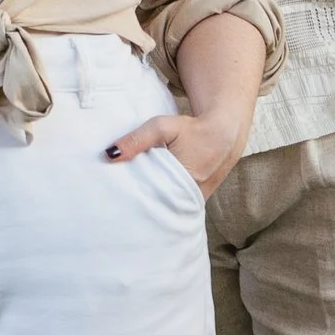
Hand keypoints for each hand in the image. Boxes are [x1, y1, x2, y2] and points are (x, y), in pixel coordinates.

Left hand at [106, 110, 246, 196]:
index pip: (153, 198)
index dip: (136, 200)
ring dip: (156, 204)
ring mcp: (199, 199)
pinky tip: (154, 199)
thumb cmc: (192, 129)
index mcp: (184, 180)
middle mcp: (193, 194)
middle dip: (143, 205)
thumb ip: (136, 140)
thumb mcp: (161, 127)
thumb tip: (110, 155)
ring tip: (135, 204)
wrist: (224, 132)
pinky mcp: (201, 198)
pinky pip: (181, 204)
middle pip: (162, 206)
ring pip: (172, 207)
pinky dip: (168, 201)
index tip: (119, 200)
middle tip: (122, 205)